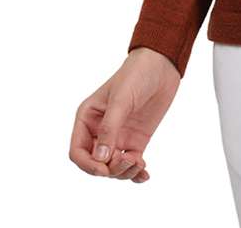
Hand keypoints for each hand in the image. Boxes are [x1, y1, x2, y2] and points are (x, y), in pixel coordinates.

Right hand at [69, 47, 180, 181]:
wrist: (161, 65)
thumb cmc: (136, 75)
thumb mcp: (120, 100)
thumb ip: (109, 129)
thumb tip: (100, 160)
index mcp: (87, 119)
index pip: (78, 152)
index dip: (88, 165)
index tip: (104, 169)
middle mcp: (99, 131)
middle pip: (95, 164)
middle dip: (109, 170)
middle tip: (128, 161)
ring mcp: (118, 136)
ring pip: (112, 167)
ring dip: (124, 172)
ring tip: (139, 163)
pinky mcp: (135, 140)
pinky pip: (130, 164)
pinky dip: (135, 173)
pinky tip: (144, 174)